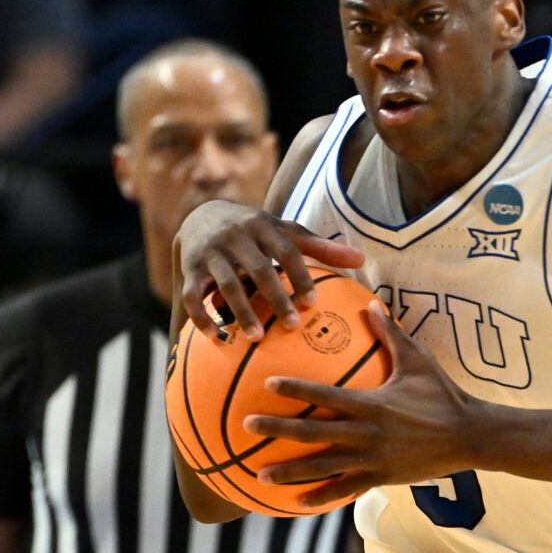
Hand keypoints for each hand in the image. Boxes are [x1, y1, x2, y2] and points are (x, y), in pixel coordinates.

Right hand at [174, 200, 364, 338]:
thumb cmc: (256, 231)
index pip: (286, 250)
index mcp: (264, 226)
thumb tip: (361, 260)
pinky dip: (203, 318)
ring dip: (241, 311)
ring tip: (256, 338)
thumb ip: (320, 247)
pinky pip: (193, 296)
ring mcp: (211, 252)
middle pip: (259, 269)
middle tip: (292, 326)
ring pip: (227, 284)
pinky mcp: (190, 269)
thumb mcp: (285, 232)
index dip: (300, 275)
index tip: (312, 303)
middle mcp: (236, 236)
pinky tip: (217, 339)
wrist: (201, 214)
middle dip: (276, 297)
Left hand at [244, 306, 477, 507]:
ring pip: (323, 468)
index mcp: (371, 404)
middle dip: (277, 430)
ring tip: (260, 475)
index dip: (295, 390)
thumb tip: (371, 304)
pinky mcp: (380, 478)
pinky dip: (321, 496)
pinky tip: (298, 502)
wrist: (470, 437)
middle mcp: (366, 434)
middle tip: (247, 427)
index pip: (324, 396)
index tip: (267, 385)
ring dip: (290, 472)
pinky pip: (345, 489)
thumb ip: (391, 335)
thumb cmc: (443, 395)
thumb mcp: (417, 361)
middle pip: (313, 434)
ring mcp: (372, 460)